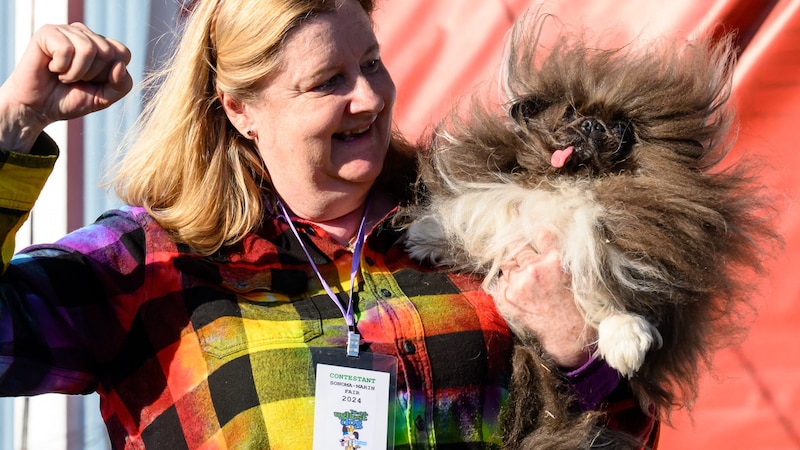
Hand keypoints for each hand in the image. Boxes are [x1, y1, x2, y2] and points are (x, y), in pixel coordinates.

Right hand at [0, 23, 131, 152]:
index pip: (123, 53)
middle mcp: (87, 34)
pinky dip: (61, 67)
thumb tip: (119, 65)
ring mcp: (68, 31)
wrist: (38, 108)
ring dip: (75, 73)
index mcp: (103, 46)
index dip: (111, 75)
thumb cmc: (70, 99)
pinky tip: (52, 68)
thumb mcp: (104, 98)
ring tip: (63, 76)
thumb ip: (121, 85)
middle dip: (92, 75)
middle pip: (108, 52)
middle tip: (75, 80)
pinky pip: (66, 49)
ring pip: (89, 49)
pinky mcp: (48, 32)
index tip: (93, 82)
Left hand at [493, 231, 595, 368]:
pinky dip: (508, 283)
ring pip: (507, 263)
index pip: (541, 234)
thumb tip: (544, 236)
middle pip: (517, 246)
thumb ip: (560, 255)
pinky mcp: (505, 298)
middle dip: (520, 247)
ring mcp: (517, 285)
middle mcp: (534, 270)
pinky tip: (520, 291)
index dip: (537, 233)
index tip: (535, 233)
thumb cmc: (577, 306)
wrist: (569, 337)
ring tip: (526, 279)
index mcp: (556, 261)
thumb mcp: (577, 274)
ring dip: (514, 267)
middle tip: (522, 249)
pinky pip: (500, 281)